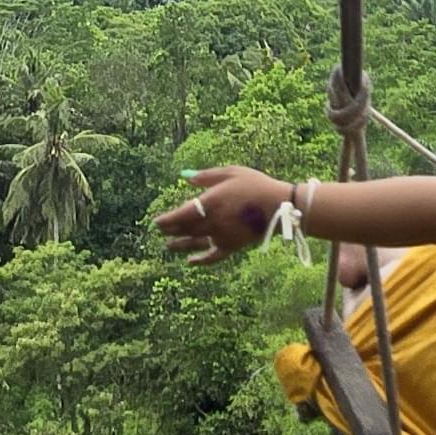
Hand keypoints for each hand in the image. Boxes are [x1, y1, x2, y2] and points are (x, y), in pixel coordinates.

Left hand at [157, 164, 288, 257]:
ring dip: (180, 245)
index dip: (166, 221)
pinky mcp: (232, 246)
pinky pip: (212, 257)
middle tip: (161, 232)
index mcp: (210, 202)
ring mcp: (221, 236)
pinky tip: (191, 262)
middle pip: (185, 229)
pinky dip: (200, 261)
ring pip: (195, 243)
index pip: (180, 215)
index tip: (156, 223)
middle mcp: (212, 222)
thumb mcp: (231, 172)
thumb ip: (206, 176)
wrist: (279, 206)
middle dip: (171, 231)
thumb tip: (184, 178)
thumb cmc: (255, 184)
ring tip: (169, 246)